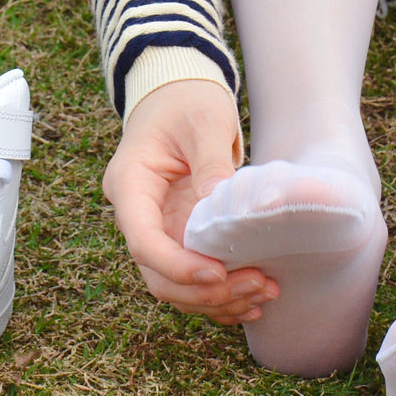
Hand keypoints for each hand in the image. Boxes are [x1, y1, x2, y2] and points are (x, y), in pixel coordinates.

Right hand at [101, 80, 274, 325]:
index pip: (143, 241)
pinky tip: (253, 299)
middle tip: (256, 284)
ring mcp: (159, 229)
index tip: (217, 273)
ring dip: (217, 298)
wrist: (179, 96)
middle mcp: (138, 216)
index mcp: (130, 185)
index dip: (177, 266)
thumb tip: (218, 202)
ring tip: (264, 293)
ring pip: (176, 285)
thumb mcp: (203, 120)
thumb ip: (210, 160)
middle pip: (158, 275)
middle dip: (205, 290)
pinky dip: (220, 294)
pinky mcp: (180, 236)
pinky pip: (193, 277)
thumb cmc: (187, 102)